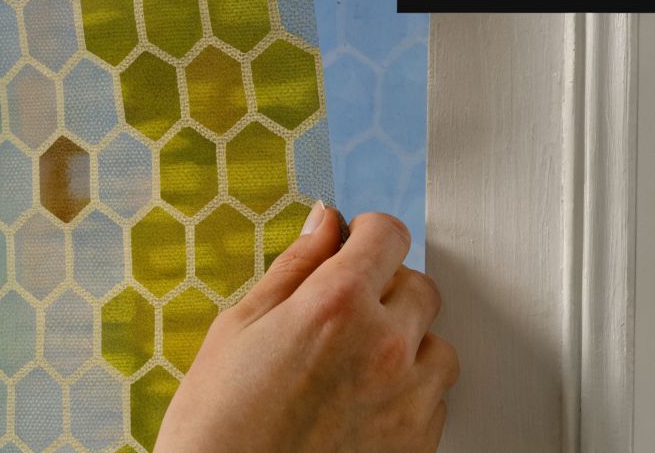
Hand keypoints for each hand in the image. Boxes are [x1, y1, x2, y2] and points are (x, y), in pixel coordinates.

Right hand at [156, 205, 458, 451]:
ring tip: (352, 367)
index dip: (367, 234)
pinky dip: (408, 394)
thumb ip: (294, 267)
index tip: (354, 245)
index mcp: (336, 304)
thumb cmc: (218, 428)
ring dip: (405, 344)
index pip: (388, 234)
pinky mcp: (418, 443)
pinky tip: (360, 404)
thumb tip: (323, 224)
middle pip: (419, 286)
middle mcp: (384, 346)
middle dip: (385, 289)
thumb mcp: (239, 328)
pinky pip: (435, 400)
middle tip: (341, 315)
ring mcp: (408, 398)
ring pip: (436, 344)